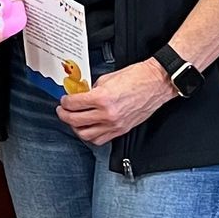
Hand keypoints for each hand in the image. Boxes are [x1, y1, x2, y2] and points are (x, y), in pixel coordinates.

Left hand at [59, 59, 175, 144]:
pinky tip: (88, 128)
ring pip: (85, 134)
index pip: (73, 104)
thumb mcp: (108, 78)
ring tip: (73, 121)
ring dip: (75, 128)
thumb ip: (92, 89)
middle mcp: (107, 114)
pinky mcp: (121, 130)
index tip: (64, 100)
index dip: (64, 102)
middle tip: (62, 110)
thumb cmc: (137, 77)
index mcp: (102, 98)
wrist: (156, 83)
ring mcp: (114, 124)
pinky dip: (90, 136)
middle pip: (75, 121)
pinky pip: (100, 139)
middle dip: (64, 115)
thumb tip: (82, 95)